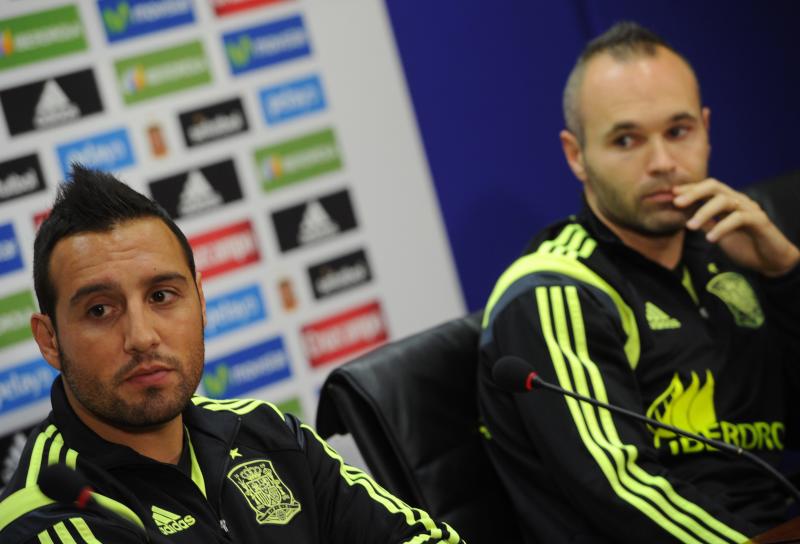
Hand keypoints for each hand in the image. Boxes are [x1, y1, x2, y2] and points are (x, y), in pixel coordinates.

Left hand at [673, 178, 799, 276]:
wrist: (769, 260)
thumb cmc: (743, 244)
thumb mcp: (716, 232)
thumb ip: (703, 222)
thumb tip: (682, 215)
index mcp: (728, 201)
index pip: (707, 188)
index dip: (689, 189)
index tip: (671, 194)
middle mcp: (739, 200)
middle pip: (715, 187)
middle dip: (694, 193)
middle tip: (676, 203)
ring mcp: (750, 208)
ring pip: (725, 201)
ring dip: (704, 212)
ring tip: (690, 227)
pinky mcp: (760, 221)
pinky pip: (739, 218)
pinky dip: (722, 227)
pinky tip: (710, 238)